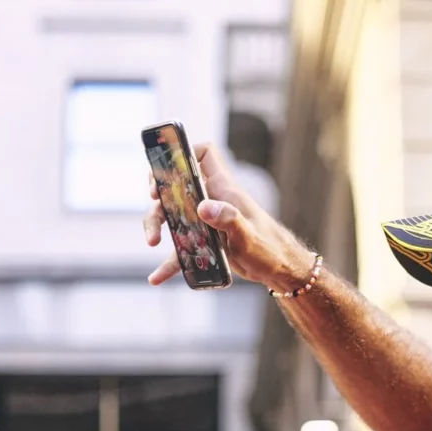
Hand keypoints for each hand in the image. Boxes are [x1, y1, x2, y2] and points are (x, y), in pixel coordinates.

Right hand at [144, 143, 316, 290]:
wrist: (279, 270)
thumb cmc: (270, 248)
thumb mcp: (248, 235)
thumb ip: (228, 219)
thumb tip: (203, 207)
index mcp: (223, 190)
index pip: (205, 155)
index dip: (186, 152)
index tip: (168, 164)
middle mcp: (212, 201)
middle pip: (177, 188)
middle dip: (160, 194)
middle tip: (153, 203)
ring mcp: (206, 222)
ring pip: (173, 218)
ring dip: (158, 227)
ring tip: (152, 242)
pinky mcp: (205, 242)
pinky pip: (181, 250)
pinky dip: (169, 263)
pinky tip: (156, 278)